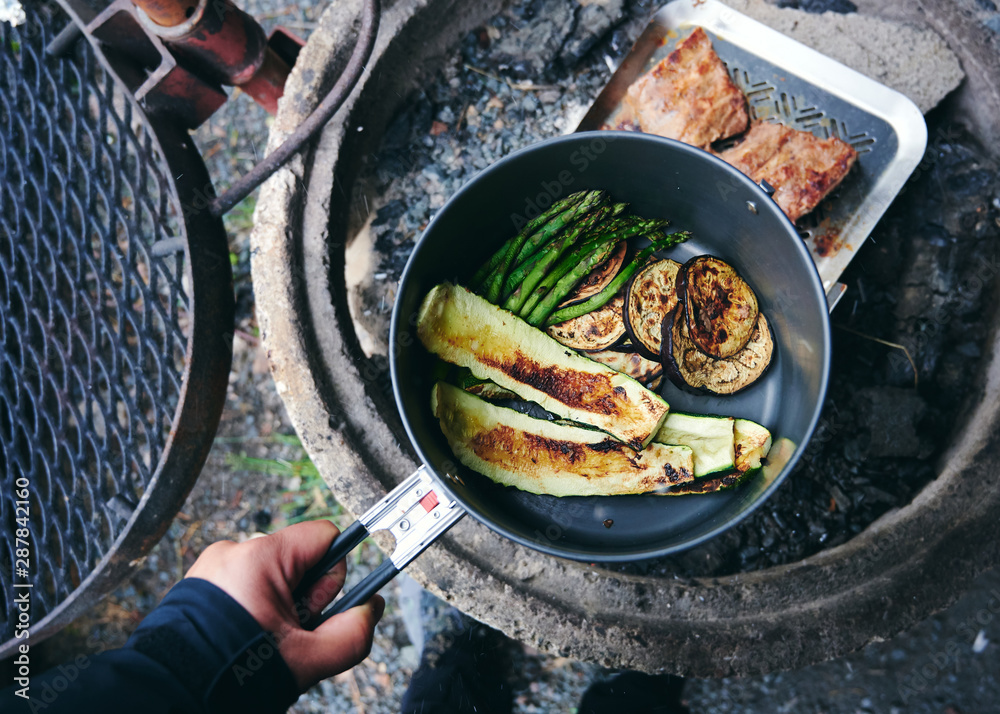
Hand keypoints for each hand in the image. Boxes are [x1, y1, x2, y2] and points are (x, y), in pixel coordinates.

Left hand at [185, 520, 384, 689]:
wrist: (168, 696)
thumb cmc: (229, 676)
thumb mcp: (307, 660)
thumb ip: (352, 634)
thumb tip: (371, 610)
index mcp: (261, 557)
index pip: (325, 536)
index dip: (334, 575)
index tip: (324, 608)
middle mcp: (234, 552)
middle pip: (300, 561)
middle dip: (305, 599)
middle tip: (288, 637)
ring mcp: (213, 567)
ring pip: (273, 578)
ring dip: (279, 608)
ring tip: (261, 644)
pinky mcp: (198, 584)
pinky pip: (245, 587)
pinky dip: (253, 610)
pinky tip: (243, 640)